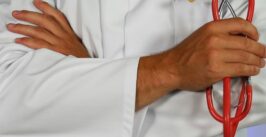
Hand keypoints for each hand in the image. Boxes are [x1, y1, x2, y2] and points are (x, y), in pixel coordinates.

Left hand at [7, 0, 88, 57]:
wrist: (85, 70)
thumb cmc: (80, 59)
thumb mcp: (76, 45)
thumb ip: (66, 37)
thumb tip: (52, 33)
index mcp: (69, 33)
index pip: (58, 16)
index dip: (46, 7)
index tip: (36, 2)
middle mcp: (64, 36)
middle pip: (45, 21)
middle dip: (28, 15)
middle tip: (16, 14)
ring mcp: (58, 44)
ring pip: (38, 31)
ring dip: (23, 27)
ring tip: (11, 26)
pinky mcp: (54, 54)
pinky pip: (38, 45)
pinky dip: (27, 41)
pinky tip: (19, 40)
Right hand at [136, 18, 265, 109]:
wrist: (172, 68)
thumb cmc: (185, 54)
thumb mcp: (201, 36)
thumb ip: (219, 34)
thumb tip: (240, 39)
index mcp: (211, 28)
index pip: (241, 24)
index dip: (253, 31)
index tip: (256, 37)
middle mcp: (215, 39)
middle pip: (247, 43)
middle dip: (260, 50)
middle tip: (263, 54)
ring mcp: (216, 55)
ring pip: (246, 57)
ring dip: (257, 61)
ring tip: (260, 63)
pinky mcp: (217, 70)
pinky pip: (241, 69)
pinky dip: (251, 70)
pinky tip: (253, 70)